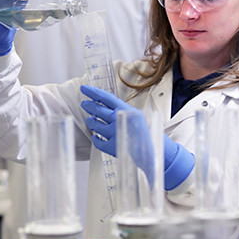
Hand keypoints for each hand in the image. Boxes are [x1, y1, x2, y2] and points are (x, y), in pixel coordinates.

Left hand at [80, 85, 194, 189]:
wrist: (154, 150)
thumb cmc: (145, 132)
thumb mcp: (135, 115)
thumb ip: (121, 109)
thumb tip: (103, 104)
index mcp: (125, 109)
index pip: (105, 97)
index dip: (93, 92)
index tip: (84, 88)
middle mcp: (118, 119)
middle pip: (97, 109)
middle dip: (89, 106)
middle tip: (84, 104)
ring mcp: (114, 133)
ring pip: (94, 124)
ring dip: (91, 122)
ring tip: (91, 121)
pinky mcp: (111, 147)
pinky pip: (96, 141)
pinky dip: (95, 138)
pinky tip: (97, 136)